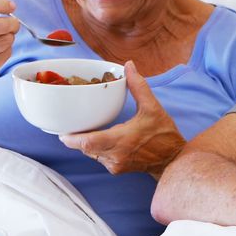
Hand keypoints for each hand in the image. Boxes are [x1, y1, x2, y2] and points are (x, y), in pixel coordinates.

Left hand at [60, 61, 184, 176]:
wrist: (172, 159)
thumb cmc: (164, 135)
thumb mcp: (152, 107)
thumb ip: (138, 86)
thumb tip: (129, 66)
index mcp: (122, 140)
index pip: (89, 143)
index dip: (73, 139)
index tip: (63, 133)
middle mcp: (115, 155)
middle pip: (86, 148)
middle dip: (76, 138)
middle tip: (69, 127)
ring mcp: (115, 165)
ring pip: (91, 154)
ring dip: (86, 143)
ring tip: (83, 130)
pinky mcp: (116, 169)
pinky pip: (99, 158)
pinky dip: (96, 149)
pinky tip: (100, 138)